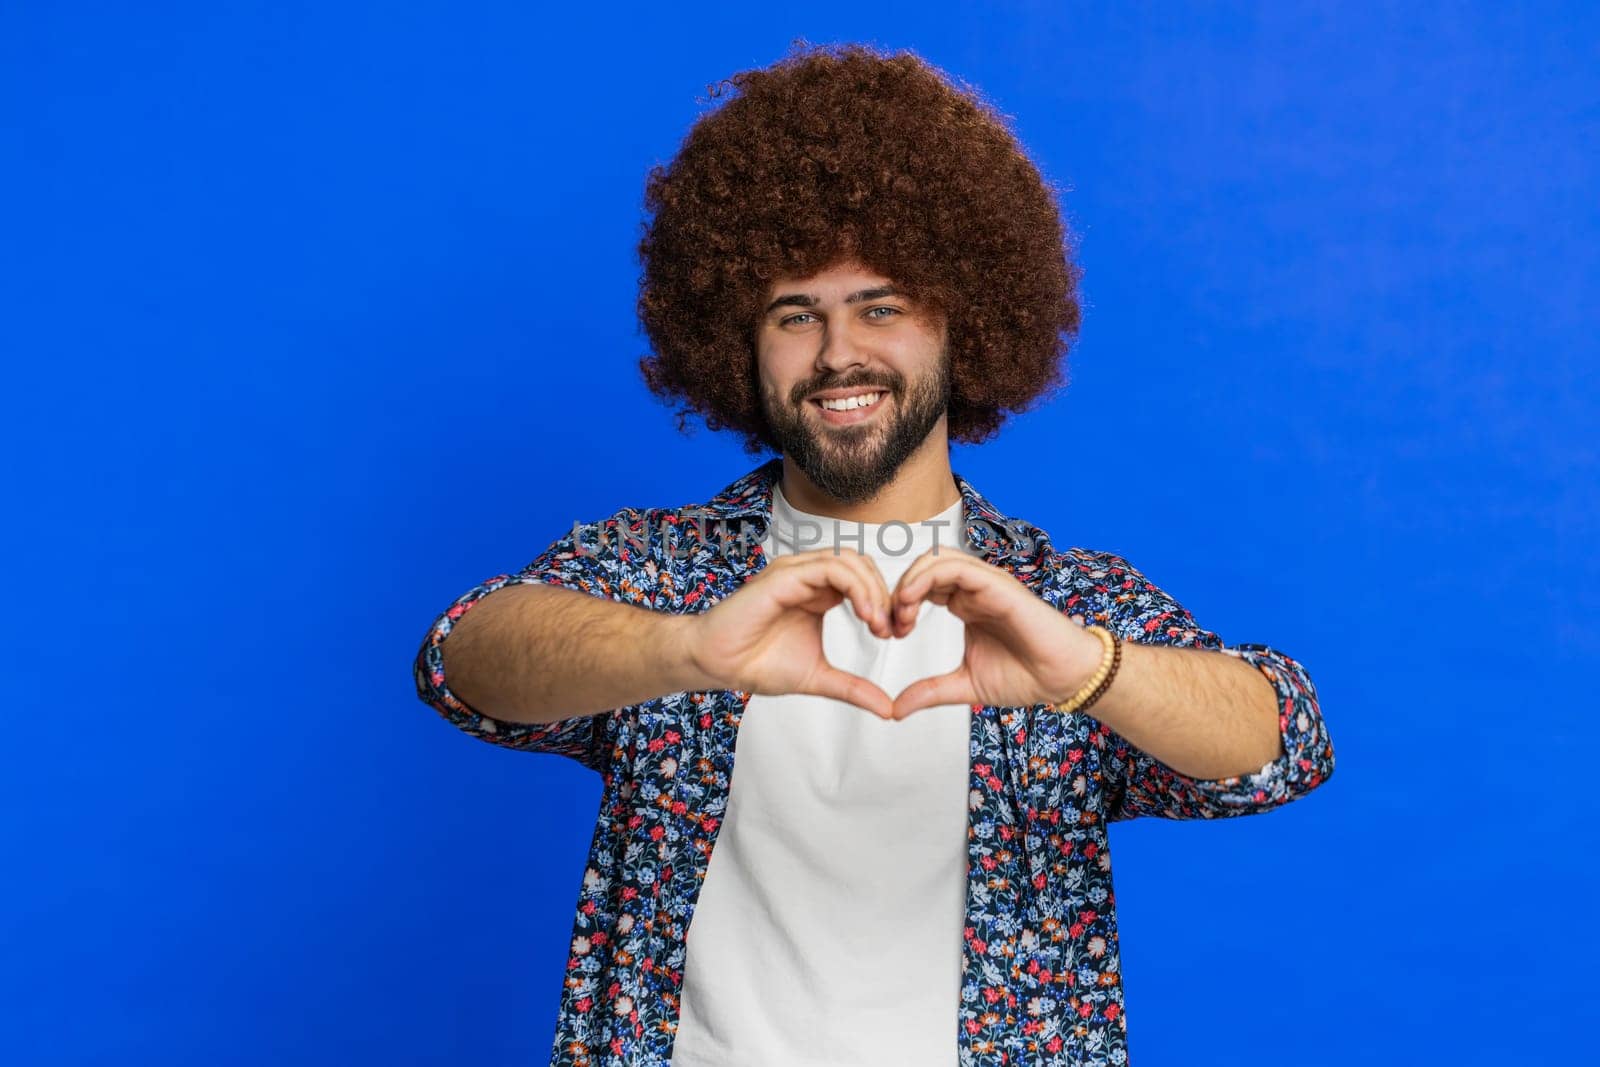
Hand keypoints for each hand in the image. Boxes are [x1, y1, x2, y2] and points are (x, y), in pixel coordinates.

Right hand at [684, 547, 897, 719]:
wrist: (718, 665)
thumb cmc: (757, 665)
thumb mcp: (818, 678)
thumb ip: (853, 689)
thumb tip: (889, 710)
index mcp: (819, 593)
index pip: (864, 579)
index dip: (885, 602)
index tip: (893, 634)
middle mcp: (808, 577)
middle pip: (862, 564)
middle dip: (884, 593)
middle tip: (889, 629)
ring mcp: (795, 573)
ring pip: (849, 560)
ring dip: (872, 589)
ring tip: (878, 623)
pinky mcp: (783, 577)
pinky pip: (829, 568)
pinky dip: (855, 587)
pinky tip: (864, 614)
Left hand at [887, 549, 1102, 719]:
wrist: (1063, 679)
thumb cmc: (1025, 677)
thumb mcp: (964, 686)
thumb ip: (930, 692)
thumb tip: (895, 710)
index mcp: (964, 604)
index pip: (921, 585)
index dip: (899, 603)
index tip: (891, 633)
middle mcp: (973, 589)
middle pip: (924, 566)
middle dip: (899, 590)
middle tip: (891, 623)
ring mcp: (986, 583)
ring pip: (936, 558)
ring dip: (910, 579)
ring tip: (900, 610)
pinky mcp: (998, 585)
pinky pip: (956, 566)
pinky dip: (927, 577)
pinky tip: (912, 600)